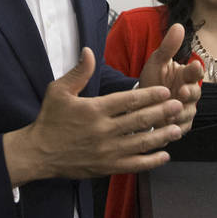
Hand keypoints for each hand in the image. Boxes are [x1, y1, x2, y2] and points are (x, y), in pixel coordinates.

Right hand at [3, 47, 185, 184]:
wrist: (38, 153)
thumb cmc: (49, 119)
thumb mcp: (58, 90)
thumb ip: (79, 72)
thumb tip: (89, 51)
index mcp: (94, 110)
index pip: (128, 100)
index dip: (149, 95)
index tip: (165, 90)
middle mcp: (103, 130)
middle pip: (139, 120)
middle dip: (161, 112)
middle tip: (178, 106)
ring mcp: (106, 151)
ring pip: (140, 143)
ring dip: (161, 136)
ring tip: (177, 129)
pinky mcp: (106, 167)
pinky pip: (133, 164)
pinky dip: (150, 161)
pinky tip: (164, 155)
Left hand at [137, 24, 202, 132]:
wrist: (142, 102)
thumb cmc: (154, 79)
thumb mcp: (158, 61)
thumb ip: (168, 46)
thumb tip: (178, 25)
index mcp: (186, 75)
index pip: (196, 71)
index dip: (195, 69)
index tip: (194, 65)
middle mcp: (189, 92)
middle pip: (196, 93)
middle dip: (189, 93)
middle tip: (182, 92)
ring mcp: (186, 110)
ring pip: (189, 112)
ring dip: (180, 113)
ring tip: (170, 112)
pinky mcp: (180, 125)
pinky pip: (181, 128)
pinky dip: (175, 128)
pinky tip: (167, 127)